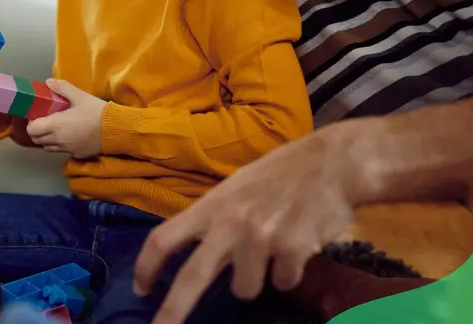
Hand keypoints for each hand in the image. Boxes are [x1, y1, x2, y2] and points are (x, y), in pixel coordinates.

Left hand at [25, 79, 104, 158]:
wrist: (116, 130)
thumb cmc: (97, 112)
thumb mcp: (80, 96)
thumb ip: (62, 88)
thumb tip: (48, 83)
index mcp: (56, 125)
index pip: (32, 129)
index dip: (32, 122)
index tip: (38, 114)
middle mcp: (58, 140)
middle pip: (37, 140)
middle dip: (37, 130)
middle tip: (46, 120)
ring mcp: (67, 149)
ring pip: (48, 147)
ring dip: (47, 139)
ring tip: (57, 128)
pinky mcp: (77, 155)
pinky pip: (63, 151)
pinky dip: (61, 145)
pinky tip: (71, 135)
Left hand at [132, 129, 358, 323]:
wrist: (332, 163)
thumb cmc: (281, 174)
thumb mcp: (236, 187)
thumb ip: (215, 217)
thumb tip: (192, 245)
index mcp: (211, 206)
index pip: (164, 238)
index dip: (146, 266)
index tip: (140, 288)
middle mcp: (230, 223)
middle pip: (191, 277)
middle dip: (172, 311)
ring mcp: (261, 238)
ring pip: (245, 289)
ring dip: (258, 279)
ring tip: (274, 249)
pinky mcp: (292, 250)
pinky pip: (283, 283)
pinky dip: (290, 273)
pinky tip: (299, 245)